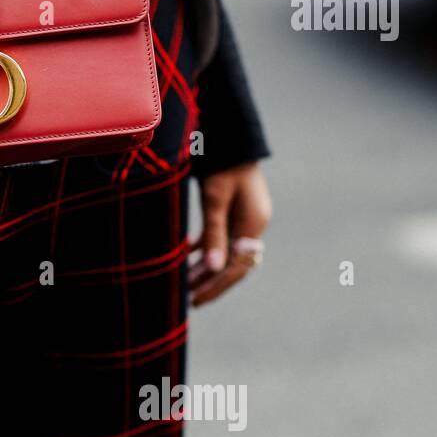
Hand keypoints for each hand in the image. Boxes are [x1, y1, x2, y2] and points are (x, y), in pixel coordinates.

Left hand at [189, 162, 271, 307]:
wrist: (230, 135)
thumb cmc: (221, 165)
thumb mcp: (213, 199)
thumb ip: (213, 233)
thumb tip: (213, 269)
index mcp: (253, 224)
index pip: (236, 267)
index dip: (215, 286)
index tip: (195, 301)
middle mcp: (253, 225)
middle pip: (232, 263)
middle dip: (210, 282)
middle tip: (187, 300)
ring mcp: (246, 218)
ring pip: (225, 251)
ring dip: (205, 266)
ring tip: (183, 282)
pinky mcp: (236, 211)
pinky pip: (221, 237)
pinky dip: (205, 247)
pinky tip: (186, 254)